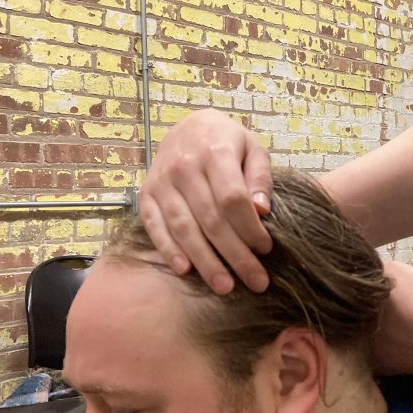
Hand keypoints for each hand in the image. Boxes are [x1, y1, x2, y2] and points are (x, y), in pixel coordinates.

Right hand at [139, 109, 272, 292]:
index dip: (250, 228)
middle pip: (211, 219)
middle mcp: (184, 168)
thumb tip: (263, 211)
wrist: (187, 126)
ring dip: (205, 260)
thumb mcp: (253, 148)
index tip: (266, 249)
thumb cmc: (227, 141)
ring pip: (183, 228)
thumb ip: (260, 178)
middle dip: (235, 255)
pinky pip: (155, 227)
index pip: (232, 198)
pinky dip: (169, 250)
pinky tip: (185, 270)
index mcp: (215, 152)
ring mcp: (162, 182)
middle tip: (256, 281)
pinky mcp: (146, 195)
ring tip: (225, 286)